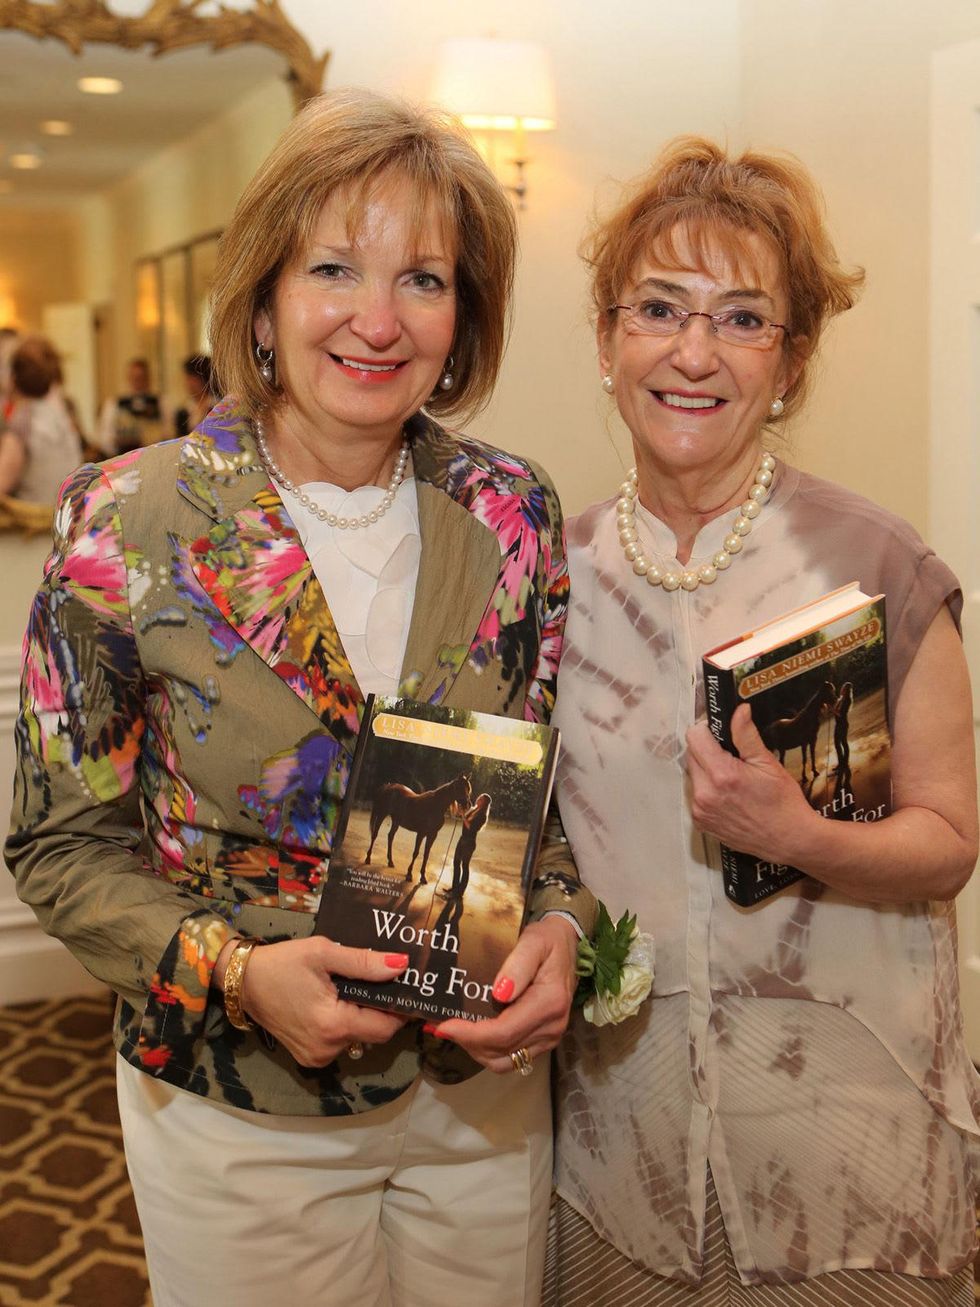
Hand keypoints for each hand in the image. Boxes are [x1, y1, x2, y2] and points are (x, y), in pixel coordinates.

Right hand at [220, 936, 409, 1067]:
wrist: (243, 982)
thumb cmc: (283, 963)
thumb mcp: (323, 953)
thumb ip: (364, 962)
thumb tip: (402, 966)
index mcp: (333, 1025)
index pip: (386, 1027)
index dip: (400, 1009)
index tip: (405, 987)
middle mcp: (327, 1049)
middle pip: (373, 1033)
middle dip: (381, 1008)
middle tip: (380, 980)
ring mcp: (316, 1057)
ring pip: (358, 1037)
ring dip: (362, 1015)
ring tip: (354, 987)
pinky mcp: (308, 1057)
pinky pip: (340, 1042)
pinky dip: (345, 1023)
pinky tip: (337, 1001)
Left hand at [428, 916, 578, 1074]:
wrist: (568, 944)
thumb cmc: (548, 939)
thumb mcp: (533, 941)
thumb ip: (518, 965)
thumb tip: (499, 994)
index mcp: (549, 1003)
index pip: (504, 1032)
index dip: (471, 1034)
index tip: (444, 1025)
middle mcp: (552, 1026)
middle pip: (502, 1051)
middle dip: (468, 1043)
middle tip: (443, 1027)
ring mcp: (550, 1037)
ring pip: (505, 1062)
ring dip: (477, 1052)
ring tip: (456, 1032)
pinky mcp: (545, 1040)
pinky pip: (513, 1058)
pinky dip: (490, 1052)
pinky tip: (474, 1035)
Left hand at [686, 704, 817, 864]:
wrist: (789, 840)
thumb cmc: (783, 802)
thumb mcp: (768, 763)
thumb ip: (746, 735)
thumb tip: (738, 710)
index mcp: (722, 775)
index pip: (694, 737)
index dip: (706, 729)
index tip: (719, 732)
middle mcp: (705, 794)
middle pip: (691, 755)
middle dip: (706, 750)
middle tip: (730, 756)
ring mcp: (700, 810)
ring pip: (692, 775)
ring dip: (705, 771)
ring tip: (731, 778)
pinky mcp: (701, 823)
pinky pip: (694, 796)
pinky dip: (706, 790)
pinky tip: (727, 795)